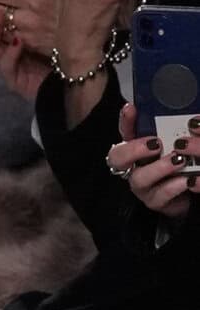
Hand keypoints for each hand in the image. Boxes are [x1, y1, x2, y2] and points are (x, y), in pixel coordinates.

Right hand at [107, 103, 198, 217]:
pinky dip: (174, 186)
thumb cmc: (182, 160)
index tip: (131, 108)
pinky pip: (160, 196)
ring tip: (179, 160)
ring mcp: (142, 186)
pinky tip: (188, 179)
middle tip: (156, 143)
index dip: (125, 120)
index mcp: (137, 147)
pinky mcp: (155, 202)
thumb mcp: (179, 139)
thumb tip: (180, 111)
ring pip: (139, 179)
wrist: (191, 188)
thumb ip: (174, 125)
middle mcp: (133, 166)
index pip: (124, 130)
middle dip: (134, 149)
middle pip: (117, 158)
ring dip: (160, 167)